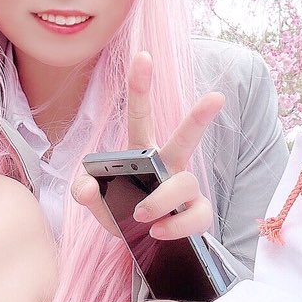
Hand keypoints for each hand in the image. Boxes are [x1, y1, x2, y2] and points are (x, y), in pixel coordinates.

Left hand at [73, 51, 224, 240]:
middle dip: (199, 118)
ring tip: (140, 215)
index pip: (141, 116)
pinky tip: (158, 230)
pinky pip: (196, 215)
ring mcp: (186, 189)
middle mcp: (169, 165)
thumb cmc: (123, 212)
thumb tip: (87, 185)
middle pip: (185, 138)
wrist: (142, 245)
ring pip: (184, 183)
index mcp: (143, 153)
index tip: (143, 56)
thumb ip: (85, 192)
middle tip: (216, 97)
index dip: (141, 86)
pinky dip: (175, 226)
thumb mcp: (98, 203)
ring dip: (159, 200)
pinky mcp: (197, 213)